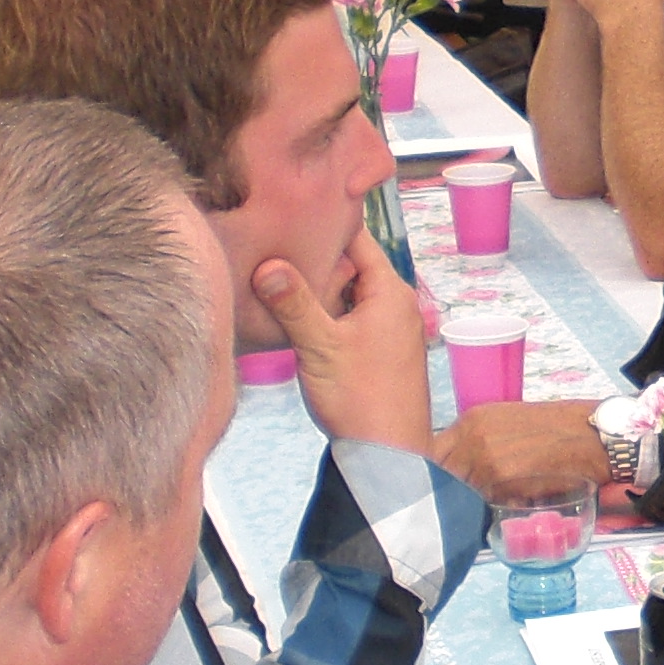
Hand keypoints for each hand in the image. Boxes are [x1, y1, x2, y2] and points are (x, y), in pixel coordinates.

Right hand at [251, 228, 432, 455]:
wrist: (388, 456)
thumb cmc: (361, 399)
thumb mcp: (320, 346)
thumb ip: (294, 303)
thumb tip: (267, 264)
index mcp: (390, 291)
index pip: (358, 238)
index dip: (326, 222)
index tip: (292, 208)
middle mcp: (396, 304)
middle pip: (351, 266)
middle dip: (316, 258)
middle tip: (273, 244)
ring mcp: (389, 329)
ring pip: (348, 294)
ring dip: (319, 290)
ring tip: (276, 276)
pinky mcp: (379, 351)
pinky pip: (350, 318)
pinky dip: (326, 314)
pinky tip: (297, 319)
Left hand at [436, 399, 613, 497]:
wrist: (593, 434)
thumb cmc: (556, 428)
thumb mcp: (508, 423)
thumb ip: (479, 442)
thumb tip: (461, 470)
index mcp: (471, 421)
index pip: (434, 454)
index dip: (438, 472)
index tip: (446, 483)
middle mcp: (472, 438)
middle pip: (443, 476)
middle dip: (451, 490)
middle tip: (467, 500)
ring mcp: (485, 461)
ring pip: (462, 494)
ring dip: (471, 503)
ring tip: (491, 503)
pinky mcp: (504, 483)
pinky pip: (486, 505)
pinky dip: (493, 510)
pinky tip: (509, 505)